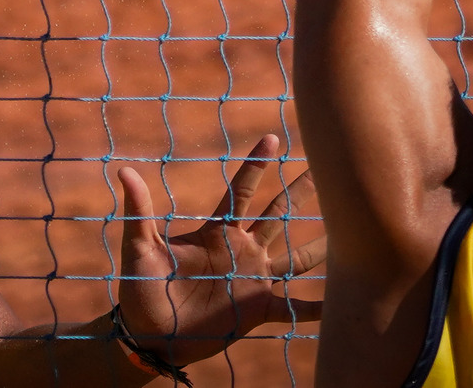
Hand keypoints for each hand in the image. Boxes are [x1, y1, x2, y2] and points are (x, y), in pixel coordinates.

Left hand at [115, 135, 323, 367]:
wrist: (149, 334)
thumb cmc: (140, 288)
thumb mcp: (140, 248)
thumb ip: (139, 211)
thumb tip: (124, 171)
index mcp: (216, 232)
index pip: (241, 191)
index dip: (257, 164)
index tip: (274, 138)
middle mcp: (240, 251)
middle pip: (277, 214)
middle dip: (301, 192)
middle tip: (328, 170)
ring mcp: (252, 280)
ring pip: (294, 258)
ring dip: (319, 247)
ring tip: (348, 234)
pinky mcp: (256, 311)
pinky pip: (292, 308)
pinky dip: (316, 308)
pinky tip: (340, 306)